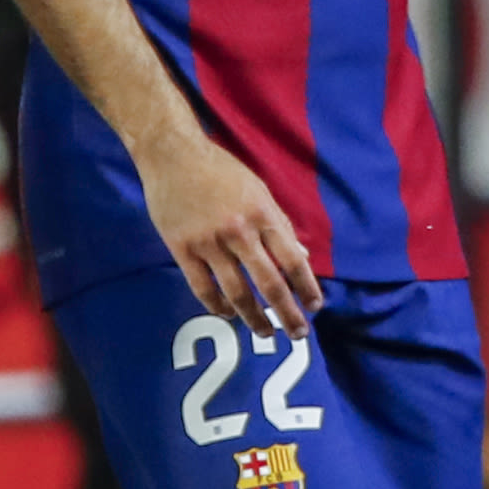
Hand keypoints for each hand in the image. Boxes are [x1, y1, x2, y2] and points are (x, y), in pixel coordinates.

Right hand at [138, 133, 323, 329]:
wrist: (173, 154)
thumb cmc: (221, 171)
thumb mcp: (259, 190)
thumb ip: (280, 225)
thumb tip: (301, 258)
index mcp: (263, 214)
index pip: (293, 260)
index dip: (307, 287)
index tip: (315, 307)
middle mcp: (239, 231)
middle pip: (269, 283)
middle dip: (287, 313)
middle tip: (298, 333)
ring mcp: (209, 242)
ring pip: (236, 292)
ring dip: (254, 318)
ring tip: (265, 332)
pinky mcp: (182, 248)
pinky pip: (202, 288)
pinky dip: (217, 306)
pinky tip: (228, 314)